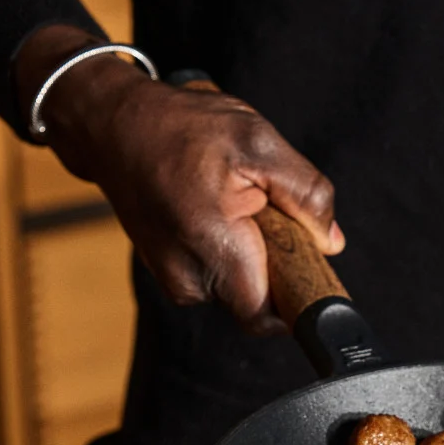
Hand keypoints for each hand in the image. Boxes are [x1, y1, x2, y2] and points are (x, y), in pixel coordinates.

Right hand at [14, 26, 343, 332]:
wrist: (113, 126)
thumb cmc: (185, 128)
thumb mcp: (259, 141)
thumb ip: (306, 194)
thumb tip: (330, 242)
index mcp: (214, 248)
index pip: (267, 318)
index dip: (293, 300)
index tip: (301, 265)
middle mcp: (188, 278)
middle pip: (256, 299)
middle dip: (271, 263)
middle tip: (261, 210)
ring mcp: (172, 279)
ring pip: (235, 285)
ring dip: (247, 252)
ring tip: (229, 201)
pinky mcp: (166, 272)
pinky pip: (213, 273)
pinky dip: (224, 247)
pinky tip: (209, 208)